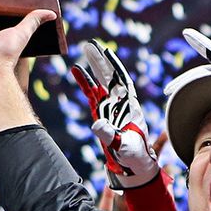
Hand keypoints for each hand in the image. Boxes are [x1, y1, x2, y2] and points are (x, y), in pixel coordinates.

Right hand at [71, 39, 159, 188]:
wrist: (133, 165)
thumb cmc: (134, 155)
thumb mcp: (123, 145)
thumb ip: (110, 135)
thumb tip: (97, 124)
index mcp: (130, 106)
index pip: (122, 80)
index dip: (114, 66)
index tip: (106, 52)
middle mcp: (120, 102)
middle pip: (110, 75)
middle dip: (101, 60)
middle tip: (91, 44)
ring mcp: (110, 105)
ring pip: (101, 81)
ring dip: (94, 66)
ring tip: (85, 49)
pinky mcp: (101, 111)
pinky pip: (91, 93)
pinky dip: (85, 81)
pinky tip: (76, 70)